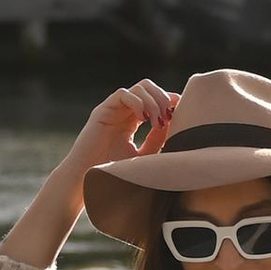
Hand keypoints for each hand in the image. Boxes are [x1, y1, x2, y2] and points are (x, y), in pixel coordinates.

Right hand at [1, 82, 177, 269]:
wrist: (88, 181)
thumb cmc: (114, 173)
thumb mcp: (144, 156)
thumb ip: (158, 139)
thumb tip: (175, 124)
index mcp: (132, 121)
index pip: (155, 100)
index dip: (170, 102)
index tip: (181, 113)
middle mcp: (123, 112)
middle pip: (149, 88)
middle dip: (163, 98)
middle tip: (169, 116)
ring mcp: (113, 110)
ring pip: (139, 88)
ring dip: (153, 100)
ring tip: (156, 120)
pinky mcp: (102, 111)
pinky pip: (123, 94)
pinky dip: (138, 102)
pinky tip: (143, 119)